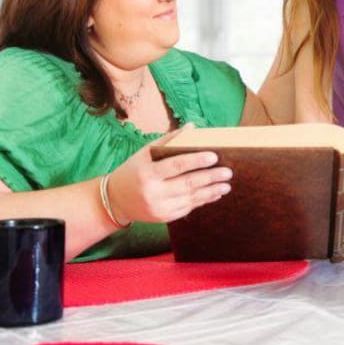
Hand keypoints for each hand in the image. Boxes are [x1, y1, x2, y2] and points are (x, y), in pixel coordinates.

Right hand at [106, 126, 232, 225]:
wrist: (116, 200)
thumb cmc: (134, 170)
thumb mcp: (145, 153)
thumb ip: (169, 140)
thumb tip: (192, 127)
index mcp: (147, 173)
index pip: (176, 165)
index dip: (196, 161)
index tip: (214, 156)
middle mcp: (153, 192)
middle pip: (187, 184)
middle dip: (210, 178)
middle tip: (227, 172)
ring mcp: (159, 207)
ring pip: (191, 198)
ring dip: (211, 191)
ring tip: (226, 185)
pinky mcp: (165, 217)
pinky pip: (188, 207)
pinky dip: (203, 200)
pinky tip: (215, 194)